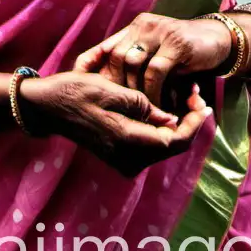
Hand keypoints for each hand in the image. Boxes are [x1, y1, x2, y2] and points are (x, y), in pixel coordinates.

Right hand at [18, 71, 211, 177]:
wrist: (47, 107)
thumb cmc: (76, 92)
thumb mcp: (112, 90)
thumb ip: (145, 106)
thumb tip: (171, 119)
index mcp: (126, 141)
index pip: (174, 141)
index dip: (194, 124)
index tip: (203, 103)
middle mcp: (126, 158)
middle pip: (171, 146)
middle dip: (189, 122)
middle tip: (197, 95)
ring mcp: (122, 160)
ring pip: (162, 146)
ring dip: (178, 124)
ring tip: (186, 97)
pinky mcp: (119, 155)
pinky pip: (150, 145)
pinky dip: (163, 129)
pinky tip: (168, 108)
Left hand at [73, 12, 233, 107]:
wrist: (221, 41)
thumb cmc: (185, 55)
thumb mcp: (157, 57)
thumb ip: (138, 67)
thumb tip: (110, 93)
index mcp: (135, 28)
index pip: (106, 48)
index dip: (93, 68)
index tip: (87, 90)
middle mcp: (144, 26)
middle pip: (116, 57)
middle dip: (117, 86)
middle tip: (122, 110)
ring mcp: (160, 32)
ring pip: (133, 64)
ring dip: (136, 93)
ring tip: (142, 112)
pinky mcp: (177, 43)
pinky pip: (155, 71)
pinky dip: (154, 92)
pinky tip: (160, 107)